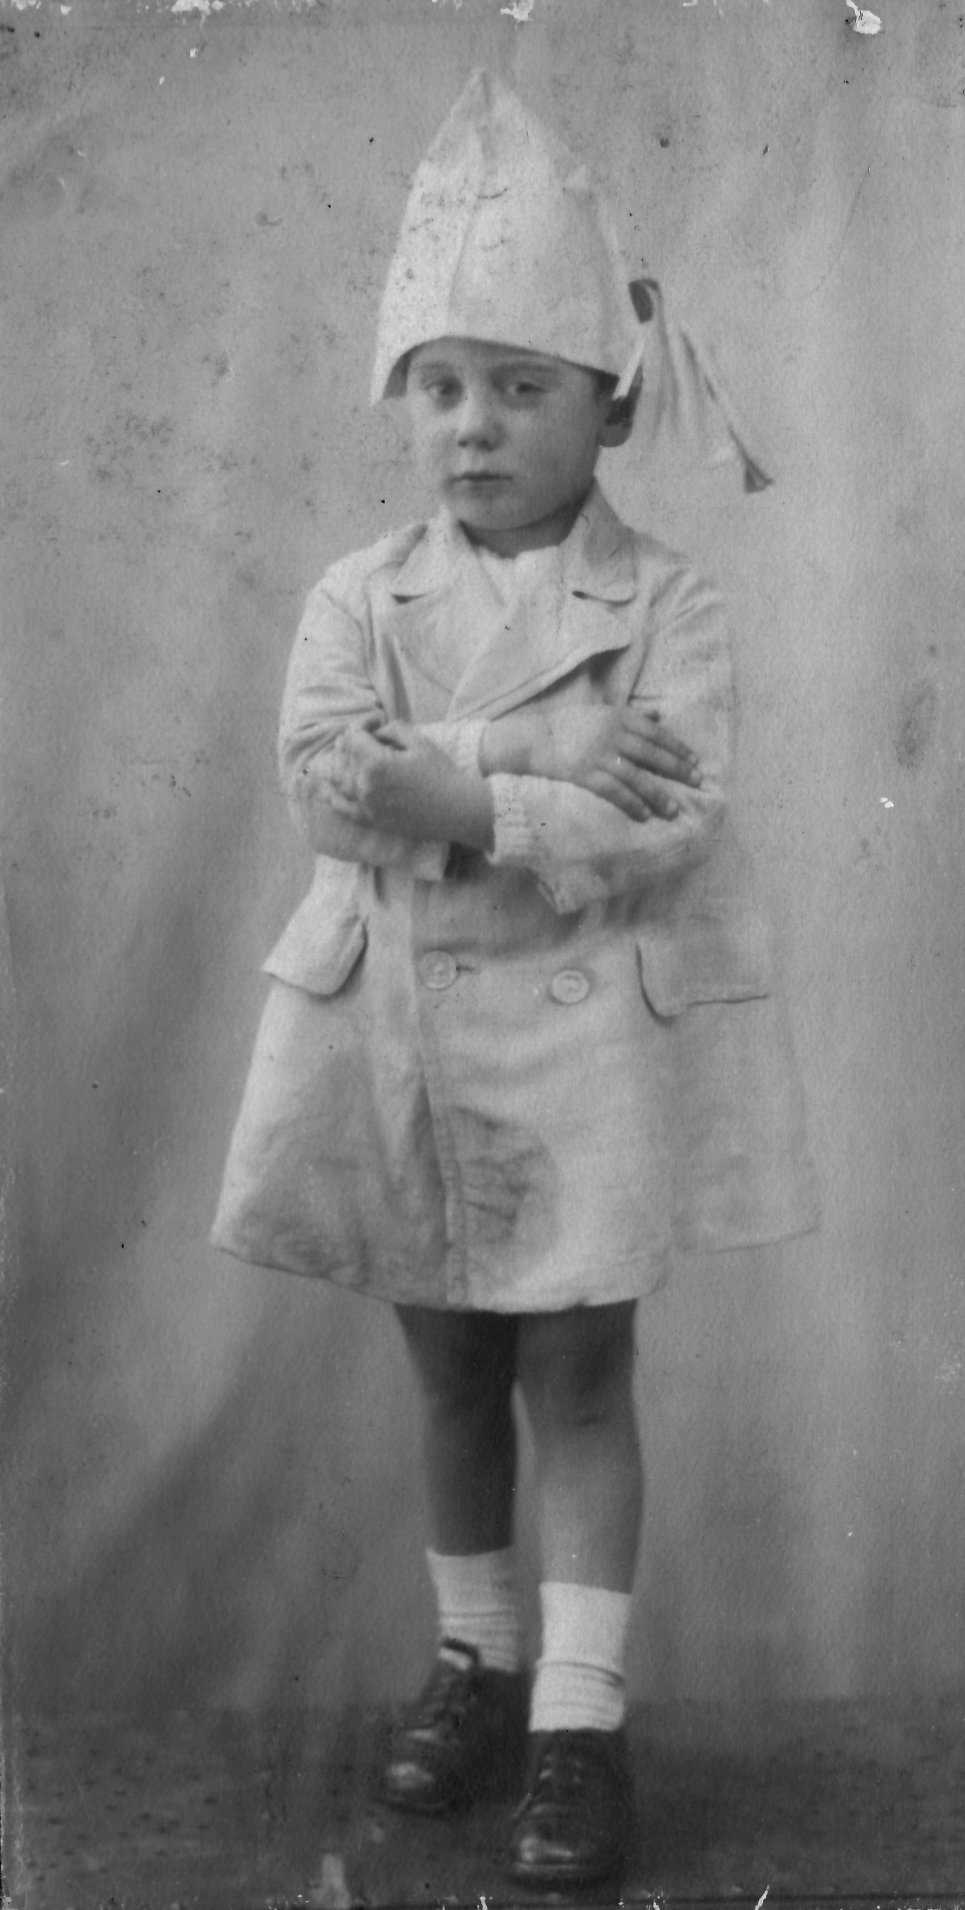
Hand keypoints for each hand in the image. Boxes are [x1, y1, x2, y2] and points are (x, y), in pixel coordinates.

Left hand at [324, 723, 493, 847]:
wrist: (456, 811)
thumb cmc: (441, 774)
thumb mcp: (419, 741)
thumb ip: (391, 728)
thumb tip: (374, 731)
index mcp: (375, 762)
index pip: (353, 735)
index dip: (364, 724)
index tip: (377, 722)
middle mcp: (363, 785)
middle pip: (342, 755)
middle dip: (352, 741)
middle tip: (369, 737)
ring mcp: (363, 805)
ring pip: (336, 779)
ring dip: (337, 763)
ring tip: (344, 755)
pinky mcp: (368, 820)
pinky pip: (339, 807)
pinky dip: (327, 794)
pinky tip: (321, 786)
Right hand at [483, 706, 700, 820]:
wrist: (533, 738)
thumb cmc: (567, 725)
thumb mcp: (600, 711)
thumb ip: (630, 715)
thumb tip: (659, 716)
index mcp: (617, 716)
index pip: (655, 732)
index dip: (677, 747)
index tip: (695, 760)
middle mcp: (612, 734)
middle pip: (652, 753)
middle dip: (676, 769)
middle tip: (696, 782)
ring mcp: (598, 755)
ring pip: (636, 776)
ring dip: (656, 793)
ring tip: (673, 809)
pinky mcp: (584, 774)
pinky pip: (613, 791)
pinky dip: (630, 803)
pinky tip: (643, 815)